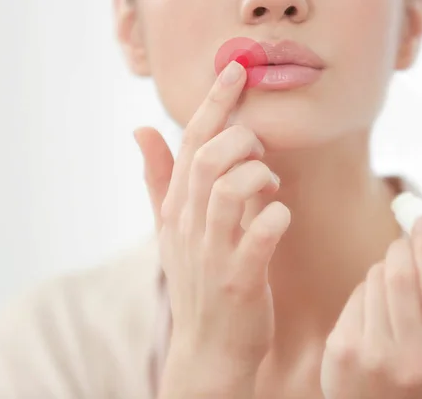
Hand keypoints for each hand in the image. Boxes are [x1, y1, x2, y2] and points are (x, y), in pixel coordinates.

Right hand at [135, 61, 290, 396]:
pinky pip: (258, 235)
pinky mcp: (239, 280)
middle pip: (206, 158)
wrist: (209, 350)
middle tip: (259, 149)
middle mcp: (189, 226)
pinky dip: (276, 217)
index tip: (236, 70)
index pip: (190, 143)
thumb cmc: (199, 282)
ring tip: (270, 184)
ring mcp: (212, 254)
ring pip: (227, 190)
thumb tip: (141, 129)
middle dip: (240, 138)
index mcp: (176, 209)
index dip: (215, 103)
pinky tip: (280, 217)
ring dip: (257, 175)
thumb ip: (159, 179)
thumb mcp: (173, 229)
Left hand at [320, 218, 421, 398]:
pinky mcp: (343, 349)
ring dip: (384, 268)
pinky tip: (373, 306)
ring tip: (392, 283)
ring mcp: (374, 357)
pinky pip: (356, 295)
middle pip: (401, 279)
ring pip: (375, 281)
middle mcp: (413, 363)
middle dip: (401, 248)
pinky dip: (366, 288)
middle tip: (404, 240)